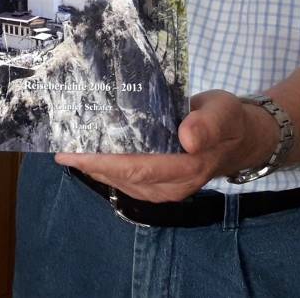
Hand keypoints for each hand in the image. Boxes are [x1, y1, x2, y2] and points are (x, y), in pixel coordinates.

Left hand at [54, 90, 276, 201]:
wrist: (239, 137)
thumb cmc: (228, 119)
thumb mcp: (224, 112)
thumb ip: (208, 123)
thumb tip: (188, 138)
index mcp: (188, 167)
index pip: (139, 168)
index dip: (104, 162)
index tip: (73, 152)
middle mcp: (173, 184)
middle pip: (124, 177)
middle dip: (90, 164)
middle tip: (59, 148)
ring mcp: (165, 188)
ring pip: (122, 181)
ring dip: (94, 167)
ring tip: (66, 149)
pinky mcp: (159, 185)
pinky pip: (127, 180)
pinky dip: (106, 168)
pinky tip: (87, 154)